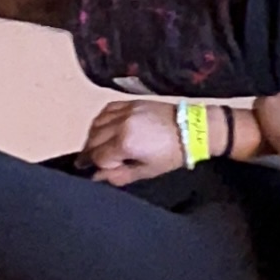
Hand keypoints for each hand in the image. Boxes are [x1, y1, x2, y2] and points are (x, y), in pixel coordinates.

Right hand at [71, 99, 201, 182]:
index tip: (98, 172)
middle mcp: (121, 124)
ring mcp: (125, 111)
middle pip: (92, 140)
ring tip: (94, 147)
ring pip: (95, 124)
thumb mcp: (147, 171)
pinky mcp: (130, 102)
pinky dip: (100, 120)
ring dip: (92, 137)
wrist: (193, 129)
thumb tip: (98, 176)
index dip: (96, 167)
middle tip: (86, 163)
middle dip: (89, 153)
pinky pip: (106, 110)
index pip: (97, 157)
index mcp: (125, 143)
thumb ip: (119, 175)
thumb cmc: (173, 153)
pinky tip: (102, 129)